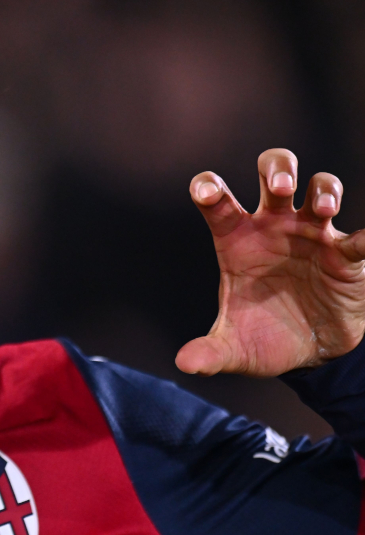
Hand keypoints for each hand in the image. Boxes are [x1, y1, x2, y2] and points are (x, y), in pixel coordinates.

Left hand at [176, 148, 364, 376]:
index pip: (217, 202)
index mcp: (236, 240)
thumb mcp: (234, 350)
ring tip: (322, 209)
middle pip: (273, 172)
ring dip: (324, 190)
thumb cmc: (264, 337)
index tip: (207, 192)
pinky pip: (362, 238)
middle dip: (278, 171)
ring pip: (321, 187)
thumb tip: (186, 364)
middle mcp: (273, 227)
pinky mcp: (347, 255)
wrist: (310, 355)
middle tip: (281, 190)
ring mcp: (312, 235)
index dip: (208, 187)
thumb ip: (210, 354)